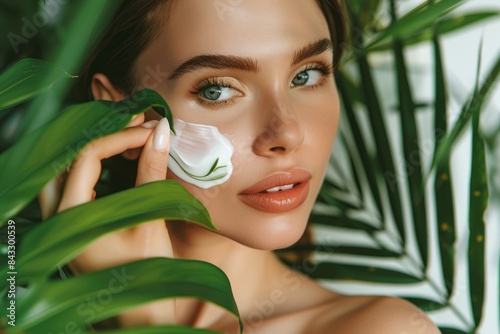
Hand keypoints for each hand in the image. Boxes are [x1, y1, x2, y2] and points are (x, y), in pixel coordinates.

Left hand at [39, 114, 175, 325]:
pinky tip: (118, 160)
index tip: (150, 131)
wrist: (142, 311)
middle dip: (101, 135)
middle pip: (67, 157)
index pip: (88, 156)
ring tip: (126, 137)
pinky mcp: (74, 225)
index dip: (120, 136)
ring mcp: (62, 221)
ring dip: (94, 150)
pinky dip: (94, 167)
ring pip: (67, 170)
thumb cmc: (146, 271)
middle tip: (133, 125)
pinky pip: (75, 184)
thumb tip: (160, 134)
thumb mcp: (150, 218)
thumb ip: (151, 172)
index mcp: (70, 215)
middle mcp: (57, 216)